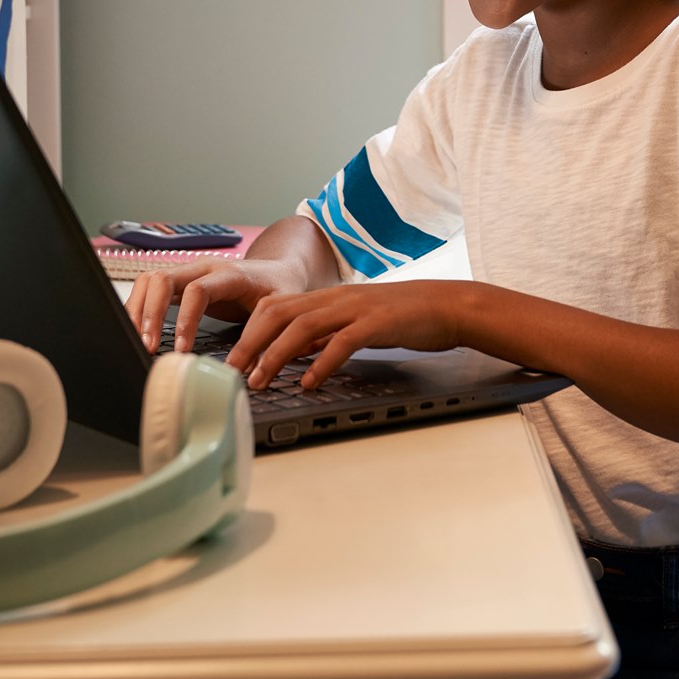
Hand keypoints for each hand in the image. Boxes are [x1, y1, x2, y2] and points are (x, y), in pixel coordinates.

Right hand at [123, 257, 309, 353]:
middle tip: (148, 347)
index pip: (198, 290)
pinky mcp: (180, 282)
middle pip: (163, 279)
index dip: (185, 320)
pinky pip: (149, 287)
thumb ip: (267, 333)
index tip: (181, 350)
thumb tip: (249, 369)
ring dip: (138, 310)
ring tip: (137, 341)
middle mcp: (203, 268)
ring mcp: (188, 272)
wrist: (276, 270)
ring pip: (150, 280)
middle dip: (150, 313)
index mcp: (230, 274)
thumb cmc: (278, 289)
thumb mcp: (282, 309)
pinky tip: (136, 331)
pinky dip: (138, 307)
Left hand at [225, 281, 469, 389]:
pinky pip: (342, 341)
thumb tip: (294, 354)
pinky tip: (310, 381)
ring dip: (275, 354)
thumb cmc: (402, 317)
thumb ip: (324, 334)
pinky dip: (322, 362)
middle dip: (250, 343)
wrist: (446, 305)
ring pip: (303, 325)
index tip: (232, 361)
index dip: (248, 332)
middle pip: (278, 312)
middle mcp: (335, 298)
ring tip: (260, 381)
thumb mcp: (354, 322)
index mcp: (327, 297)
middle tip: (232, 373)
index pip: (274, 306)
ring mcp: (355, 308)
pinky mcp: (377, 323)